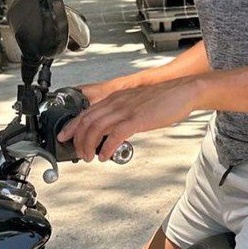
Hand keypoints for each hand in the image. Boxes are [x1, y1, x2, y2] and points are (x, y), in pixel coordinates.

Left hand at [58, 78, 198, 161]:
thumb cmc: (163, 99)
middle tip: (80, 154)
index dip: (72, 126)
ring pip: (96, 128)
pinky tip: (106, 156)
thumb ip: (123, 115)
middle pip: (87, 121)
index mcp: (115, 98)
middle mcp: (116, 102)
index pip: (86, 112)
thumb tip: (113, 132)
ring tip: (90, 157)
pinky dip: (106, 147)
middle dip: (78, 140)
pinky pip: (115, 135)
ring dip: (89, 146)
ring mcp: (126, 110)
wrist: (183, 91)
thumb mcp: (136, 104)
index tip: (64, 137)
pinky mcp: (137, 119)